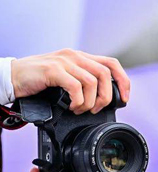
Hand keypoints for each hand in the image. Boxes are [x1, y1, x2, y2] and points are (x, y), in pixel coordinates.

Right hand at [11, 49, 129, 113]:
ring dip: (90, 101)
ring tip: (81, 109)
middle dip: (107, 96)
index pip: (112, 64)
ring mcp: (64, 61)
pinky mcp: (53, 70)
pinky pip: (76, 87)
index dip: (123, 81)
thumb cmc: (40, 81)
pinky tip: (71, 107)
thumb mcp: (67, 77)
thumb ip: (83, 81)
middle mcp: (74, 56)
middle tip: (98, 109)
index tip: (124, 98)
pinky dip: (78, 101)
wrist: (13, 77)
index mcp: (81, 57)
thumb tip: (105, 99)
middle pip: (105, 74)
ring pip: (92, 82)